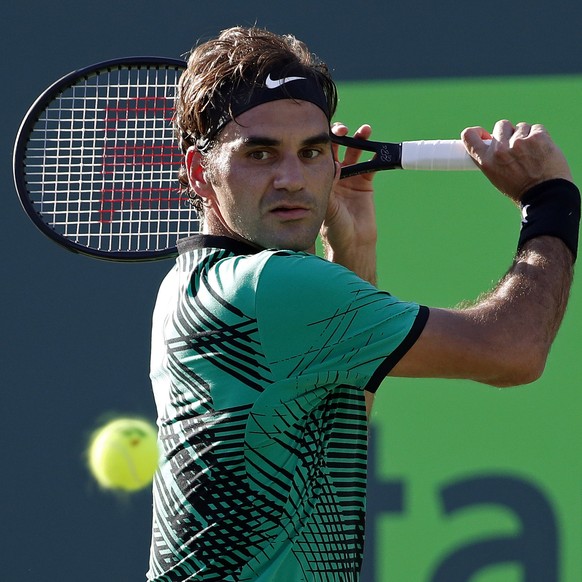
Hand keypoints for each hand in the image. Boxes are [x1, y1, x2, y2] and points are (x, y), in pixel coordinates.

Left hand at [321, 122, 377, 281]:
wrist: (353, 243)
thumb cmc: (334, 229)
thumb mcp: (328, 207)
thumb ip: (330, 187)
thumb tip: (334, 164)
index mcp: (320, 180)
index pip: (321, 156)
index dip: (324, 143)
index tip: (327, 134)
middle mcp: (334, 177)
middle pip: (337, 150)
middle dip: (340, 136)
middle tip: (343, 129)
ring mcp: (350, 179)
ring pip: (354, 153)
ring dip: (358, 140)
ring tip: (363, 130)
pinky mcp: (365, 184)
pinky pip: (370, 165)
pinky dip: (375, 155)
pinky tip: (377, 146)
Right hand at [462, 120, 572, 202]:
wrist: (545, 196)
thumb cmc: (521, 190)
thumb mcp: (497, 177)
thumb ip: (493, 159)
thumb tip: (494, 143)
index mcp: (486, 161)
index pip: (470, 136)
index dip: (476, 131)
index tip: (484, 134)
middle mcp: (500, 150)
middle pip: (501, 125)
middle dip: (508, 133)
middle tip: (516, 146)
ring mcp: (519, 142)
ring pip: (521, 127)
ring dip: (525, 135)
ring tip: (532, 153)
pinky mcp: (537, 137)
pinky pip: (537, 128)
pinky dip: (540, 137)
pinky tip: (542, 150)